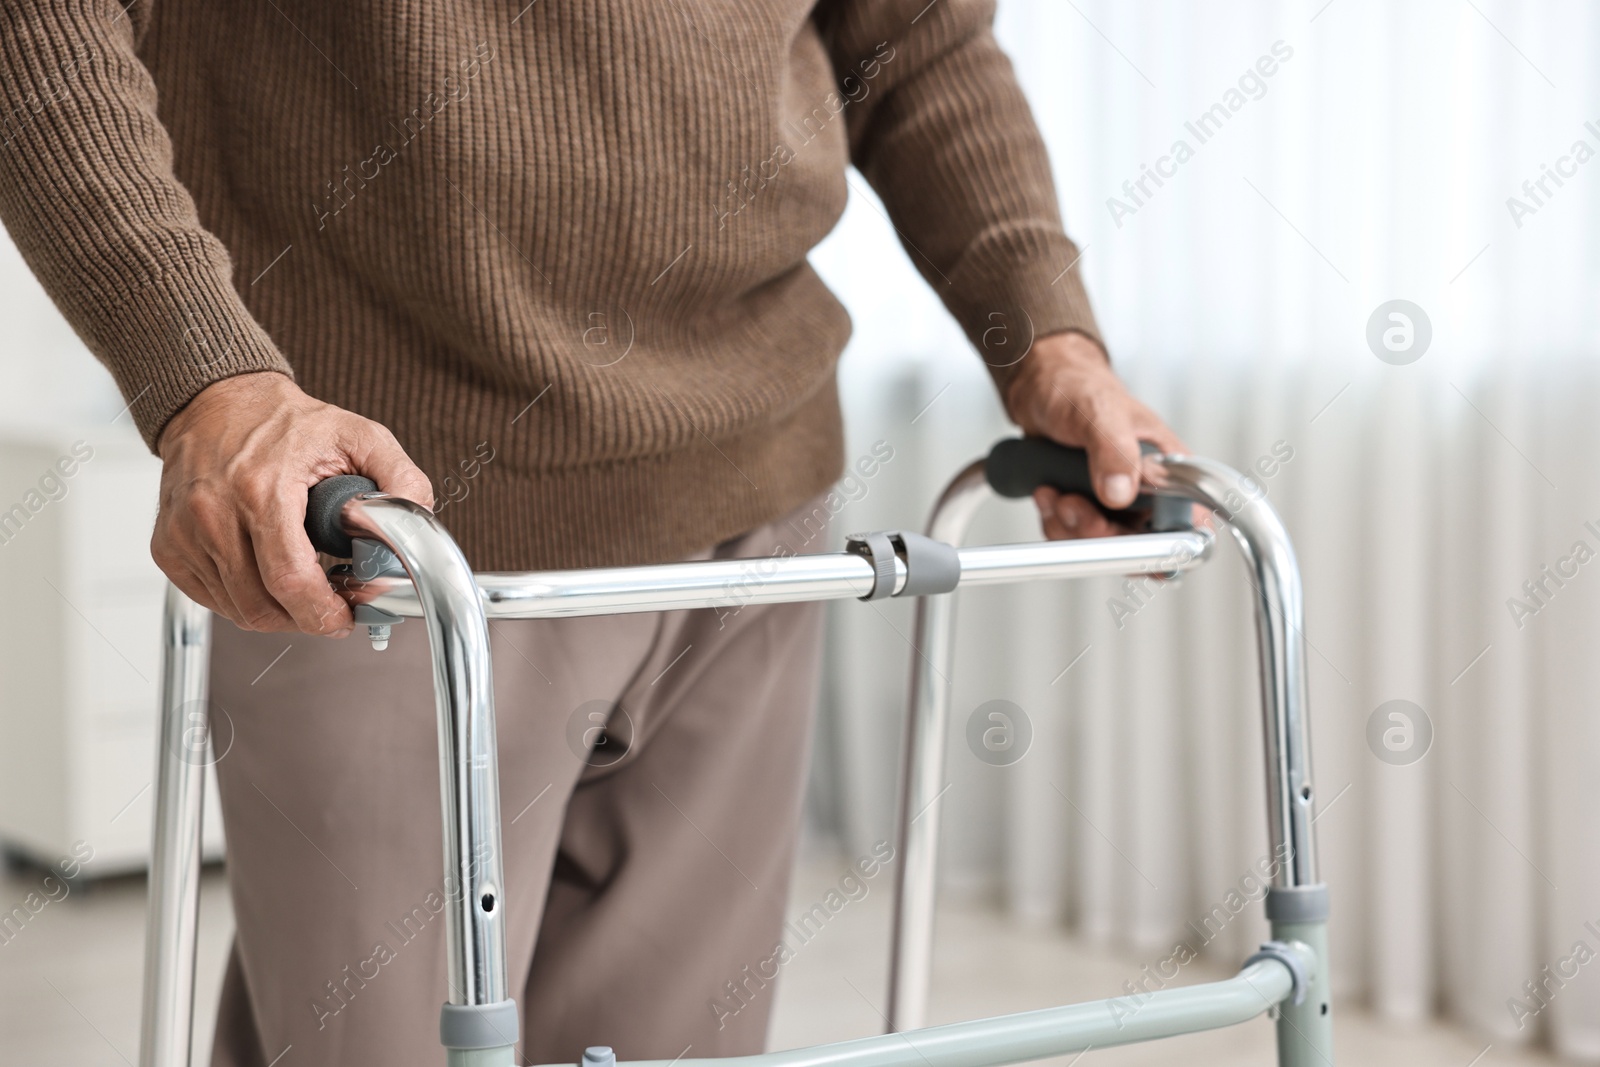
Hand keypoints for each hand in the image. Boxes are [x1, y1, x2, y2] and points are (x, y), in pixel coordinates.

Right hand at [153, 372, 433, 634]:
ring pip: (237, 610)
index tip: (345, 618)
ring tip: (305, 584)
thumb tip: (419, 522)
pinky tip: (267, 574)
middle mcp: (213, 512)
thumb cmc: (285, 423)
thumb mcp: (360, 436)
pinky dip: (244, 599)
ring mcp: (184, 533)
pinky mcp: (167, 546)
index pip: (290, 580)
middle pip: (261, 606)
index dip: (323, 613)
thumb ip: (400, 480)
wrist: (218, 402)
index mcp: (261, 489)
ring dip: (277, 611)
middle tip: (333, 604)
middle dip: (305, 618)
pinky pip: (211, 599)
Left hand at [1004, 331, 1187, 539]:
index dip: (1166, 542)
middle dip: (1100, 533)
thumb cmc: (1080, 387)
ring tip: (1056, 492)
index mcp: (1169, 466)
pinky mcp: (1088, 505)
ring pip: (1102, 543)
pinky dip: (1056, 521)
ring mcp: (1116, 500)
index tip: (1131, 538)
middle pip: (1139, 542)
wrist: (1039, 387)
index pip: (1189, 520)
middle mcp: (1147, 488)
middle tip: (1074, 505)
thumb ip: (1114, 451)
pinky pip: (1074, 534)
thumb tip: (1121, 493)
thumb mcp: (1100, 413)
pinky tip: (1048, 492)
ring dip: (1071, 525)